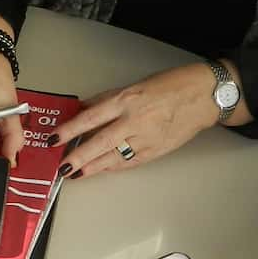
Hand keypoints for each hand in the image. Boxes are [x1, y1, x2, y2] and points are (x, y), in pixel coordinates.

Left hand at [56, 63, 216, 177]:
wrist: (203, 97)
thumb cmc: (170, 86)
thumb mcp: (134, 86)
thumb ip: (108, 99)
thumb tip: (84, 108)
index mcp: (127, 99)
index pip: (91, 117)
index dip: (70, 129)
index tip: (54, 138)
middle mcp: (135, 120)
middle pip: (101, 141)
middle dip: (79, 155)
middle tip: (62, 165)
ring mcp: (147, 138)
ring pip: (114, 156)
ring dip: (93, 166)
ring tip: (76, 172)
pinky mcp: (156, 150)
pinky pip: (130, 162)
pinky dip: (114, 166)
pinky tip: (100, 169)